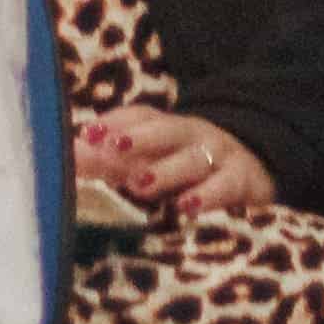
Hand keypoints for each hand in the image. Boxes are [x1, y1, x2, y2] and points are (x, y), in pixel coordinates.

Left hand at [81, 109, 273, 215]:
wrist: (258, 168)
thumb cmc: (188, 168)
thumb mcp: (152, 161)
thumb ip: (108, 161)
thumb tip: (64, 155)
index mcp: (168, 128)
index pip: (140, 116)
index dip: (114, 122)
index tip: (86, 134)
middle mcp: (192, 135)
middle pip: (166, 131)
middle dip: (139, 138)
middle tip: (111, 148)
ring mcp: (218, 156)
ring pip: (193, 159)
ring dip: (167, 170)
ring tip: (140, 184)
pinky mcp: (242, 181)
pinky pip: (226, 186)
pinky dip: (208, 196)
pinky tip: (188, 207)